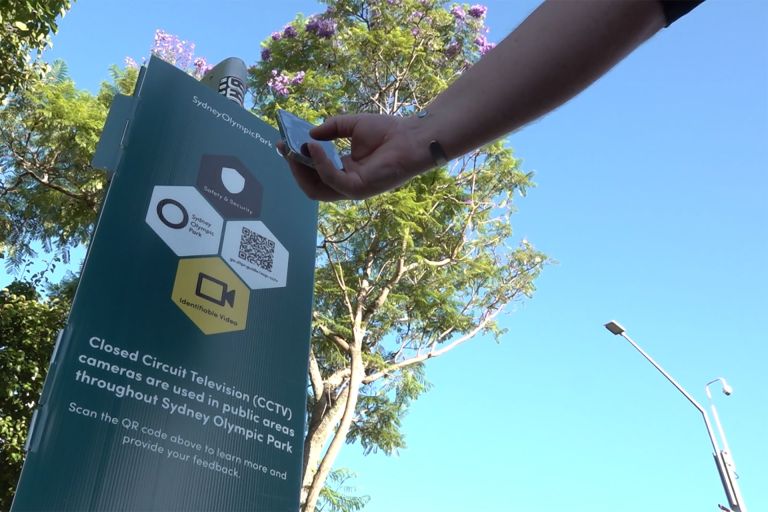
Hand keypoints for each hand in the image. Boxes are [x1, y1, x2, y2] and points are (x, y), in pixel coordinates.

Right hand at [279, 113, 432, 200]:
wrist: (412, 137)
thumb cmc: (388, 131)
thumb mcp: (352, 125)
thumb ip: (330, 129)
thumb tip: (309, 135)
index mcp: (345, 171)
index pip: (314, 173)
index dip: (297, 160)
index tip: (284, 143)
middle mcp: (347, 183)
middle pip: (311, 185)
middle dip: (294, 167)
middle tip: (284, 148)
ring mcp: (352, 189)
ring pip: (316, 189)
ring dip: (302, 169)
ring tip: (295, 149)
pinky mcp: (359, 189)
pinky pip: (332, 181)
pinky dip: (320, 164)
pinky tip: (315, 147)